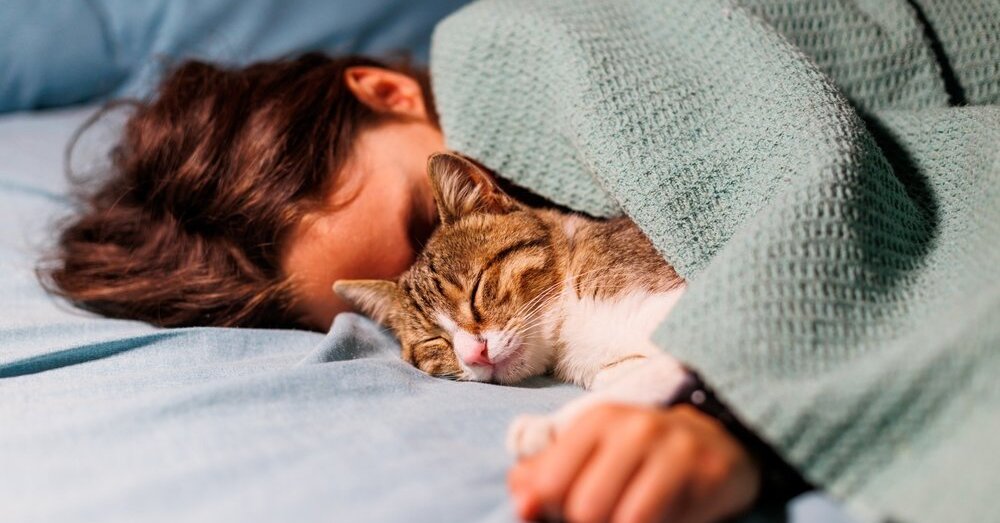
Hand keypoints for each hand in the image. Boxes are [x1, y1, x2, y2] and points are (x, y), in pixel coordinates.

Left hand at [507, 403, 759, 522]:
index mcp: (596, 421)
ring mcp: (674, 448)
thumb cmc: (637, 457)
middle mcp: (634, 428)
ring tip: (627, 520)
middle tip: (605, 518)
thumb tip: (522, 503)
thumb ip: (544, 476)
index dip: (550, 514)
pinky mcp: (708, 473)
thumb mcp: (588, 455)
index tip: (563, 516)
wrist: (714, 442)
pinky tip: (660, 520)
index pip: (549, 485)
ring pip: (626, 520)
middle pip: (586, 509)